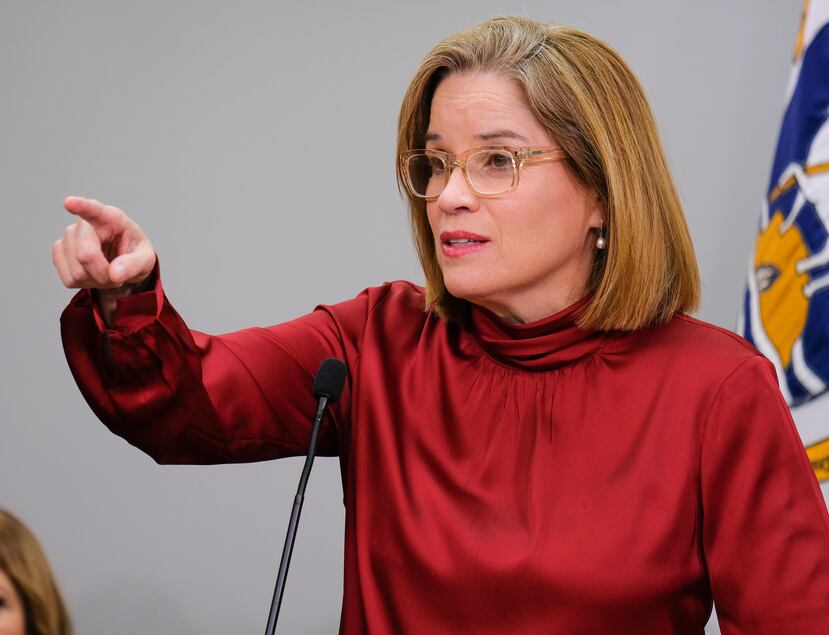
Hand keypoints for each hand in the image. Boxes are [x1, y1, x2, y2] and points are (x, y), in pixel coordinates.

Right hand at [53, 196, 156, 323]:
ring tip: (107, 272)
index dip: (80, 206)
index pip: (93, 210)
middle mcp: (84, 224)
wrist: (122, 262)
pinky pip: (69, 279)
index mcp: (110, 218)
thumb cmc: (134, 254)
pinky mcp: (59, 253)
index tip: (70, 202)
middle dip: (104, 274)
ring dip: (96, 280)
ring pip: (77, 272)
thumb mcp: (146, 259)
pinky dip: (85, 284)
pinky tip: (94, 275)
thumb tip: (114, 274)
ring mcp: (68, 237)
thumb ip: (134, 264)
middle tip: (118, 274)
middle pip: (86, 255)